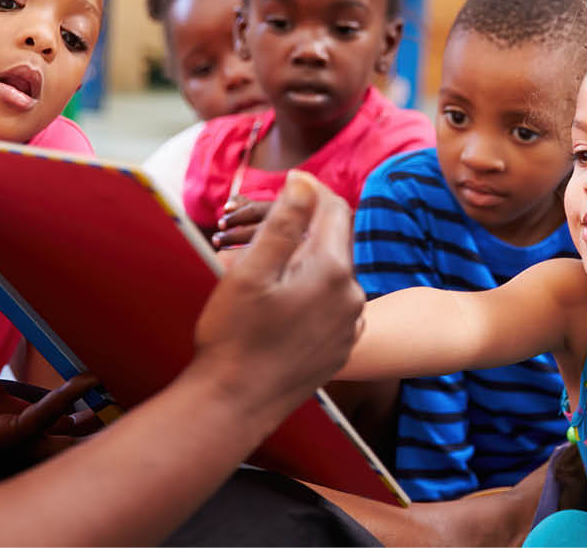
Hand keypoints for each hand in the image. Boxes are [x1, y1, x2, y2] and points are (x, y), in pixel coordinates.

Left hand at [0, 281, 102, 460]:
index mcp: (13, 411)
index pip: (59, 413)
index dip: (84, 399)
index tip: (107, 374)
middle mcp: (17, 427)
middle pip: (68, 432)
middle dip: (99, 420)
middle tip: (129, 390)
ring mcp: (11, 436)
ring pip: (63, 436)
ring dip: (90, 418)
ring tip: (113, 388)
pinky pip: (38, 423)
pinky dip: (61, 405)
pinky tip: (82, 383)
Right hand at [192, 171, 365, 414]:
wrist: (234, 405)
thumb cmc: (234, 338)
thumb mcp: (251, 271)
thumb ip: (284, 222)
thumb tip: (304, 181)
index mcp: (332, 271)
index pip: (335, 209)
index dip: (312, 191)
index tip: (289, 184)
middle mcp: (352, 296)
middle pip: (335, 242)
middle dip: (305, 230)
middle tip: (265, 232)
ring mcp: (349, 326)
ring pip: (333, 276)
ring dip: (307, 264)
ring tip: (268, 275)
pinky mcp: (341, 348)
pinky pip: (332, 307)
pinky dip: (312, 295)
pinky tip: (282, 307)